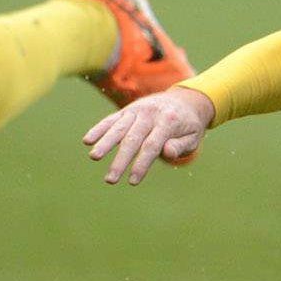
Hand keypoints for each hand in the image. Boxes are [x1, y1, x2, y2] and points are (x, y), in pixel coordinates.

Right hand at [85, 87, 214, 183]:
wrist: (185, 99)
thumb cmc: (188, 125)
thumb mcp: (193, 137)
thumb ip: (180, 145)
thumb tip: (166, 152)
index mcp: (168, 121)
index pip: (152, 145)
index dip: (141, 164)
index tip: (132, 181)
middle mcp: (150, 114)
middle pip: (132, 139)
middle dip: (120, 160)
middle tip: (110, 180)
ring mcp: (137, 110)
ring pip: (119, 128)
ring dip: (105, 143)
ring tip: (94, 157)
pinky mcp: (127, 111)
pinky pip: (111, 120)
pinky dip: (99, 129)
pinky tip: (87, 140)